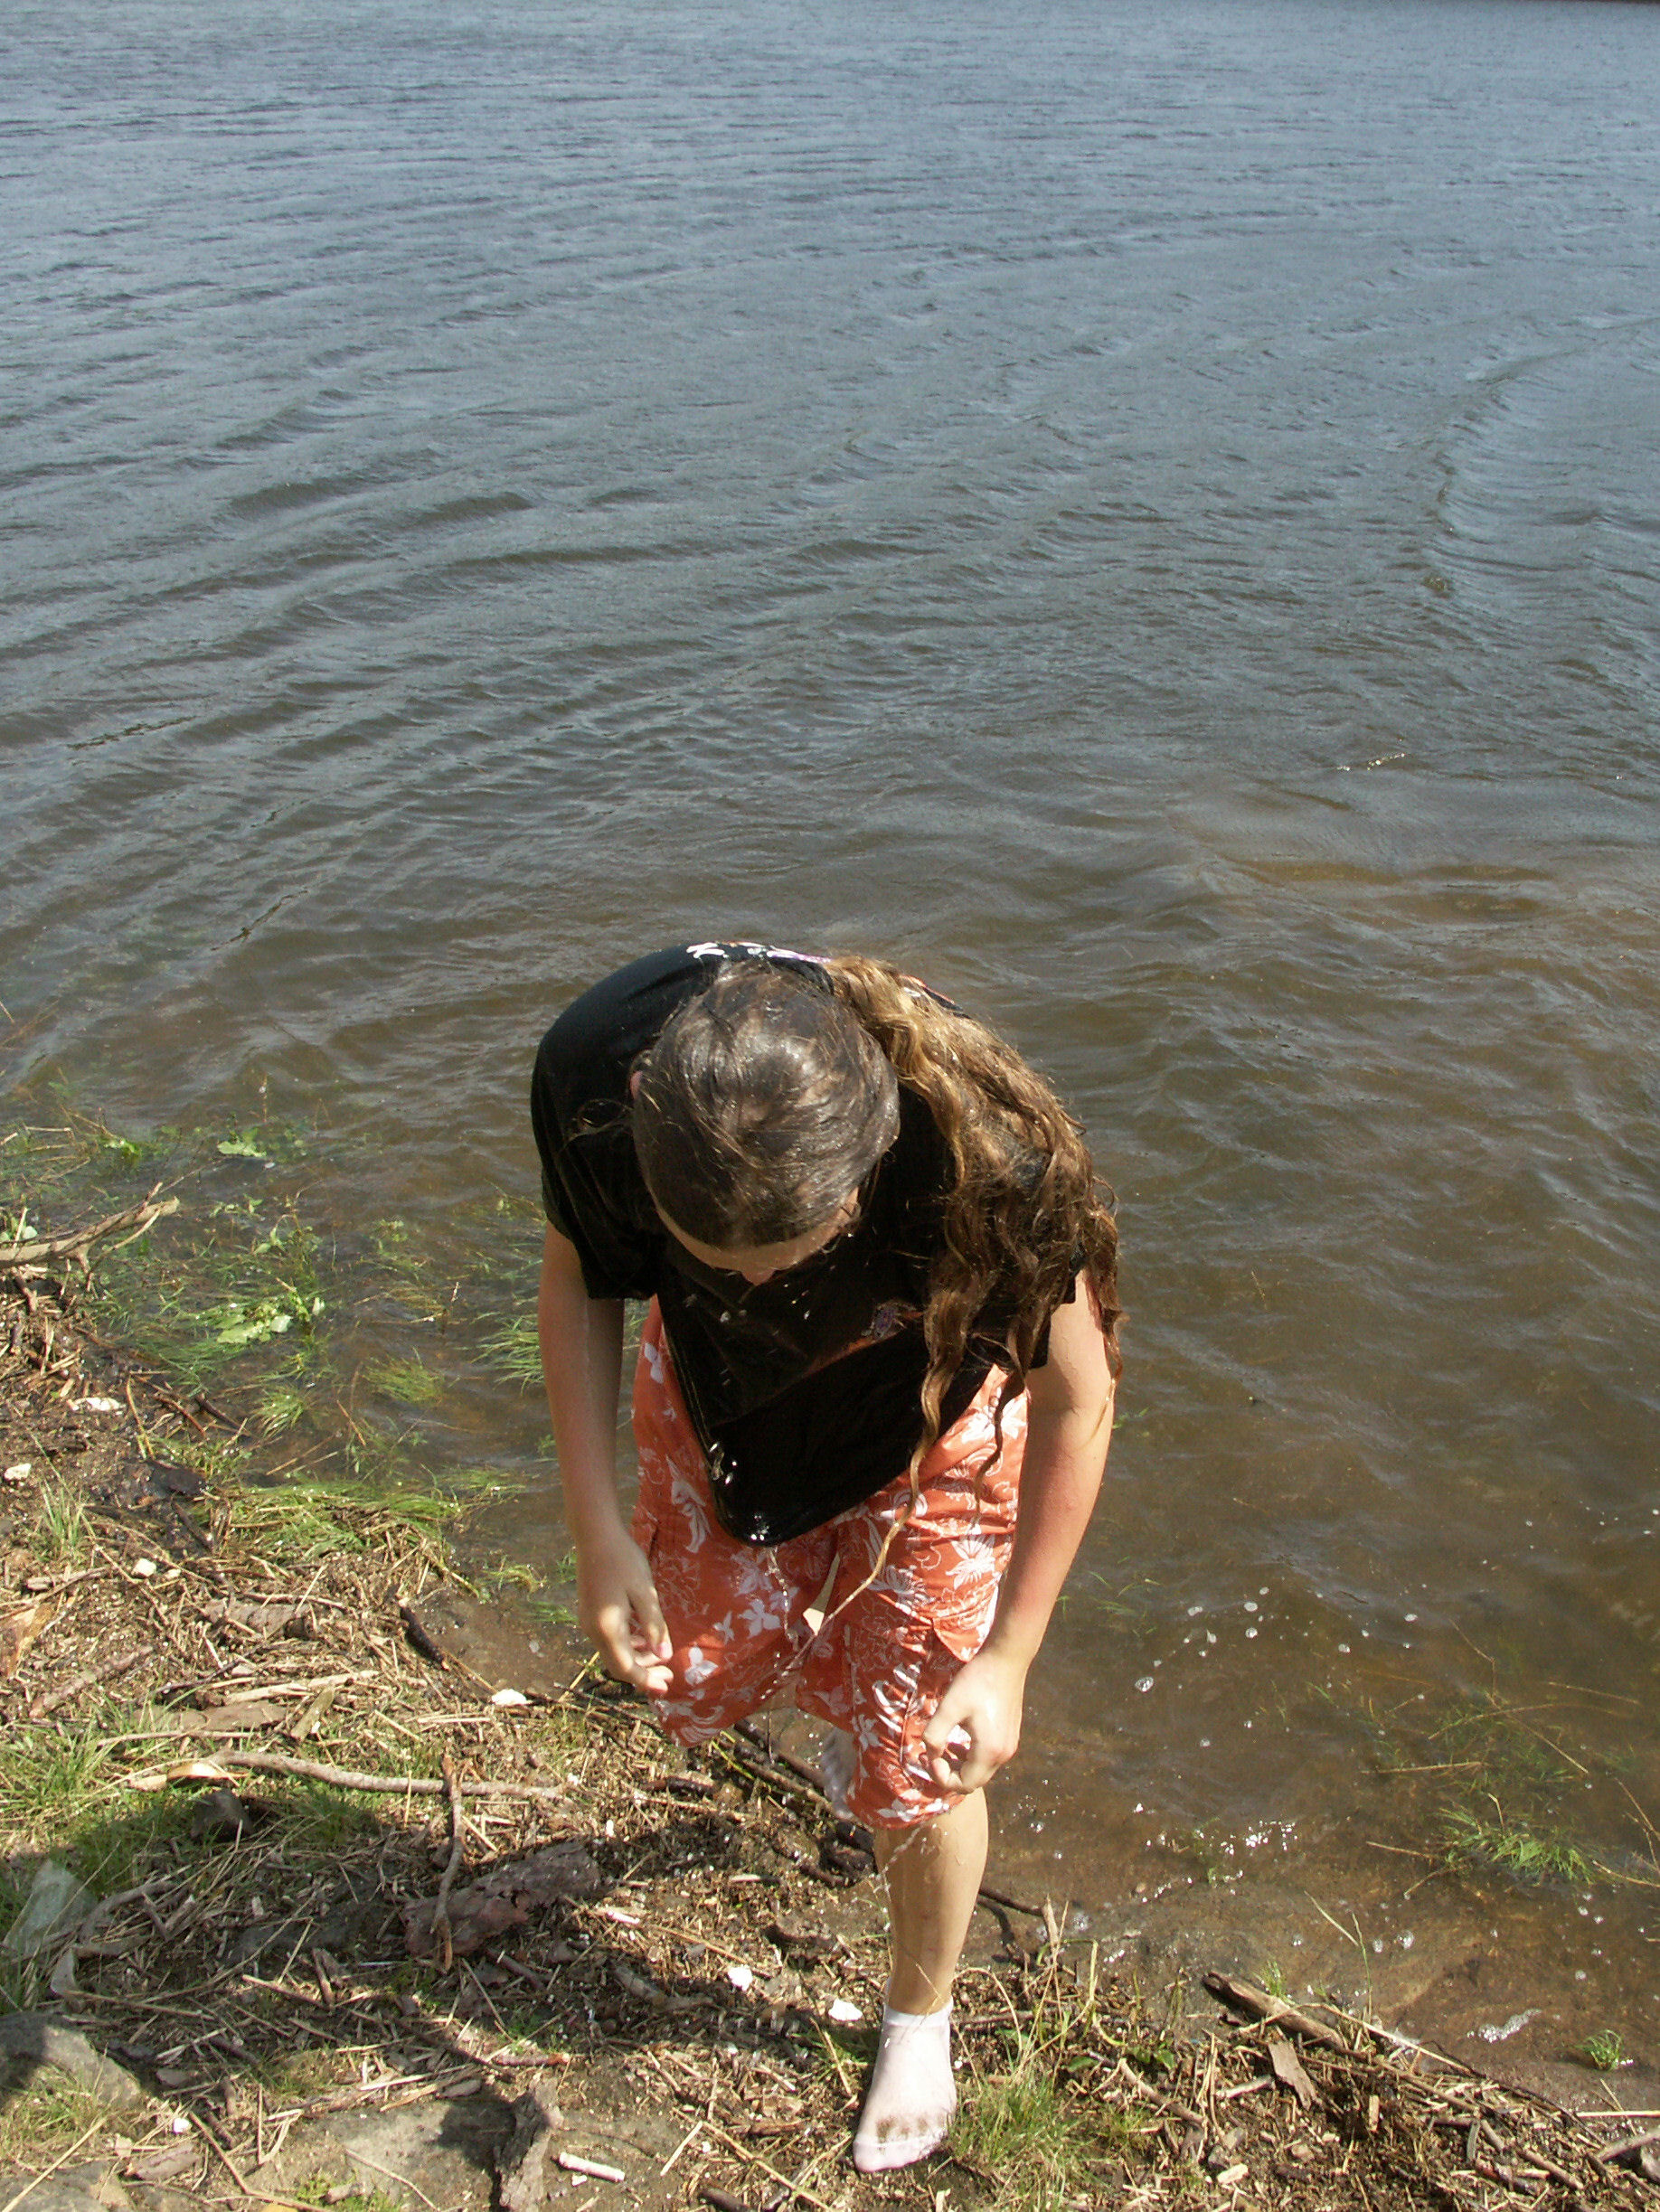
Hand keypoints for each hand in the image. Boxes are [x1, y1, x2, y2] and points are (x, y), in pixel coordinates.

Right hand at [576, 1526, 672, 1694]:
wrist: (595, 1536)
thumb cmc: (623, 1561)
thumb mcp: (645, 1593)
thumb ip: (654, 1626)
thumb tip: (663, 1656)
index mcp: (608, 1629)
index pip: (627, 1668)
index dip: (646, 1681)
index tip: (666, 1687)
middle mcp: (594, 1631)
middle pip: (618, 1664)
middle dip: (644, 1673)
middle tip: (669, 1675)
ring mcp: (589, 1621)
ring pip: (613, 1652)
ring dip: (636, 1659)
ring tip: (660, 1658)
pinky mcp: (590, 1612)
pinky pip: (609, 1639)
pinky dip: (627, 1645)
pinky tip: (643, 1638)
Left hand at [920, 1645, 1029, 1794]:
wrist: (1006, 1660)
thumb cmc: (977, 1681)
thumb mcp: (949, 1707)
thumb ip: (935, 1734)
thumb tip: (930, 1753)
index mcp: (989, 1751)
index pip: (963, 1784)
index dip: (940, 1777)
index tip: (927, 1756)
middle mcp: (1003, 1754)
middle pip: (973, 1781)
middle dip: (949, 1774)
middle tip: (931, 1755)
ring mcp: (1009, 1745)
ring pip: (981, 1770)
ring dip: (960, 1765)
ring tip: (943, 1747)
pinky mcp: (1010, 1736)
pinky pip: (989, 1758)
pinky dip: (971, 1755)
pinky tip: (960, 1738)